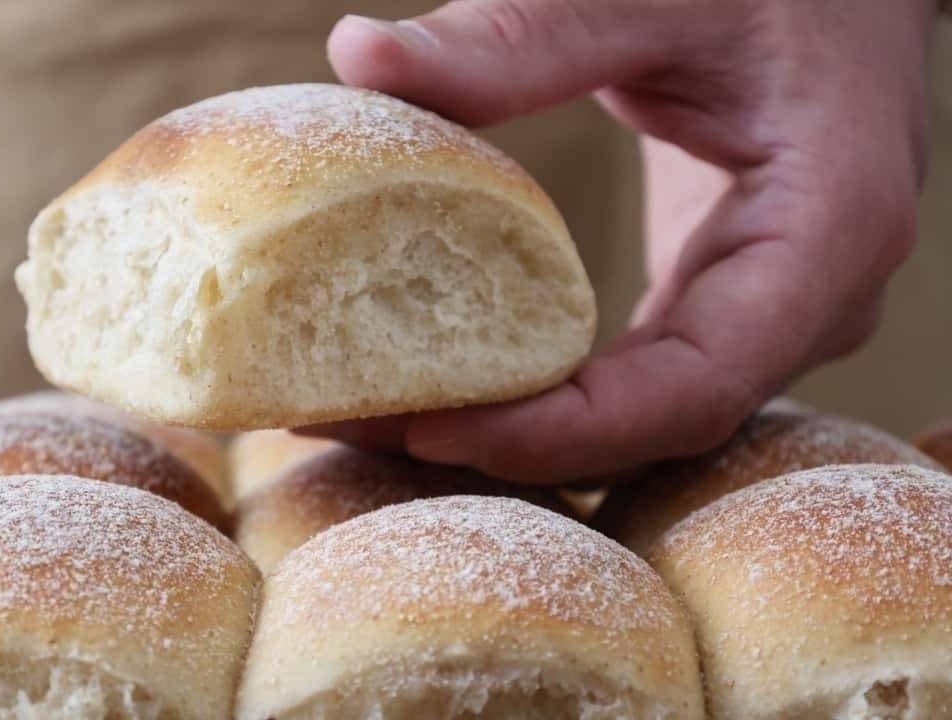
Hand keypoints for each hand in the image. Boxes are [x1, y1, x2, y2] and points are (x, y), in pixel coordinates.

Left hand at [306, 0, 939, 483]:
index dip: (560, 431)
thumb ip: (523, 34)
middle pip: (648, 426)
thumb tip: (360, 56)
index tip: (429, 429)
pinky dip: (533, 390)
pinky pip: (629, 382)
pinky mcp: (716, 310)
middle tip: (352, 420)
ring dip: (503, 426)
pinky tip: (436, 374)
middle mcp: (808, 306)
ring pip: (632, 420)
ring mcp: (765, 319)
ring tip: (365, 408)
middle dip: (501, 440)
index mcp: (826, 236)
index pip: (693, 389)